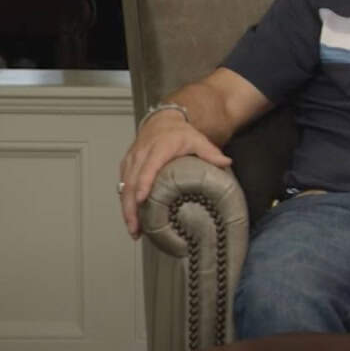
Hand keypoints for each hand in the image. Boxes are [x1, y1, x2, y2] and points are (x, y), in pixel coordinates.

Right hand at [118, 111, 232, 239]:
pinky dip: (125, 202)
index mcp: (158, 148)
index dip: (143, 184)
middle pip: (130, 183)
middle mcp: (141, 154)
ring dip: (126, 209)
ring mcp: (131, 160)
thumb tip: (226, 163)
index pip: (148, 167)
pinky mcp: (126, 166)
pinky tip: (131, 218)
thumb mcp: (198, 139)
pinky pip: (122, 185)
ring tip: (134, 229)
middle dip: (131, 207)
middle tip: (136, 228)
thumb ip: (211, 152)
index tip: (141, 200)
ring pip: (123, 187)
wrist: (162, 121)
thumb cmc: (179, 133)